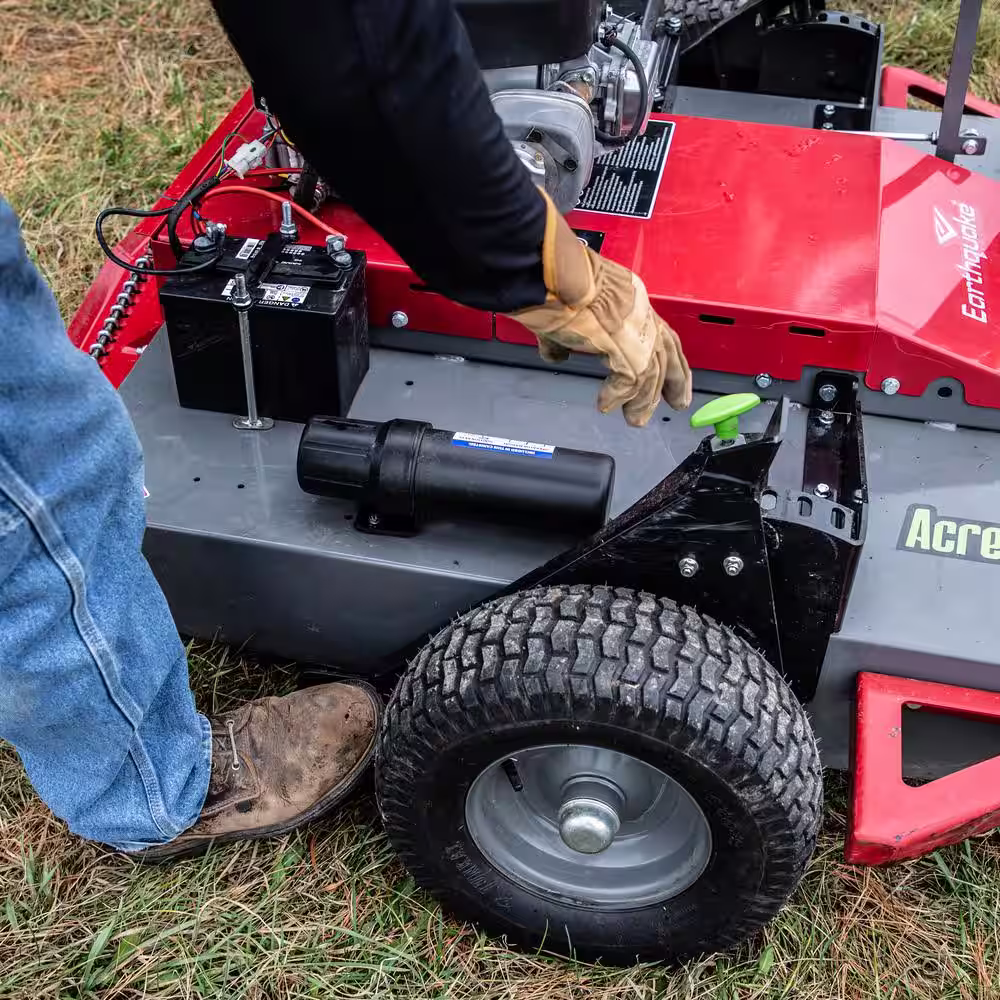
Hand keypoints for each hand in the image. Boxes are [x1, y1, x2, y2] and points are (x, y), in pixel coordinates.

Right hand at [507, 192, 691, 427]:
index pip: (658, 330)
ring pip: (653, 371)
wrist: (551, 275)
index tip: (668, 373)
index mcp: (629, 297)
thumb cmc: (552, 282)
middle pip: (668, 351)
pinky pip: (631, 379)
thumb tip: (556, 353)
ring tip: (636, 419)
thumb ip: (566, 336)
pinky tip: (607, 404)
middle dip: (674, 381)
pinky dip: (620, 396)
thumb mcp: (565, 309)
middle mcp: (639, 311)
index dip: (666, 355)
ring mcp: (635, 329)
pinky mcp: (624, 345)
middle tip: (677, 402)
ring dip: (645, 399)